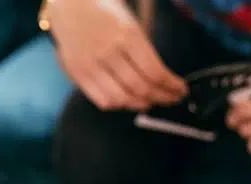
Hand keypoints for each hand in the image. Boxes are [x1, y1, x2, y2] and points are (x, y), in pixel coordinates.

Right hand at [49, 0, 186, 109]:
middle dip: (162, 98)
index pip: (156, 72)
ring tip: (151, 101)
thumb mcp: (131, 23)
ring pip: (123, 99)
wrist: (69, 3)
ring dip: (142, 104)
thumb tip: (164, 80)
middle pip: (142, 88)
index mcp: (127, 35)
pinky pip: (102, 100)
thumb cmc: (105, 12)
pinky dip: (119, 105)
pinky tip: (128, 100)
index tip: (181, 90)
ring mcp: (91, 64)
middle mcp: (109, 51)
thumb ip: (144, 51)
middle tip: (171, 99)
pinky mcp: (78, 73)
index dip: (172, 87)